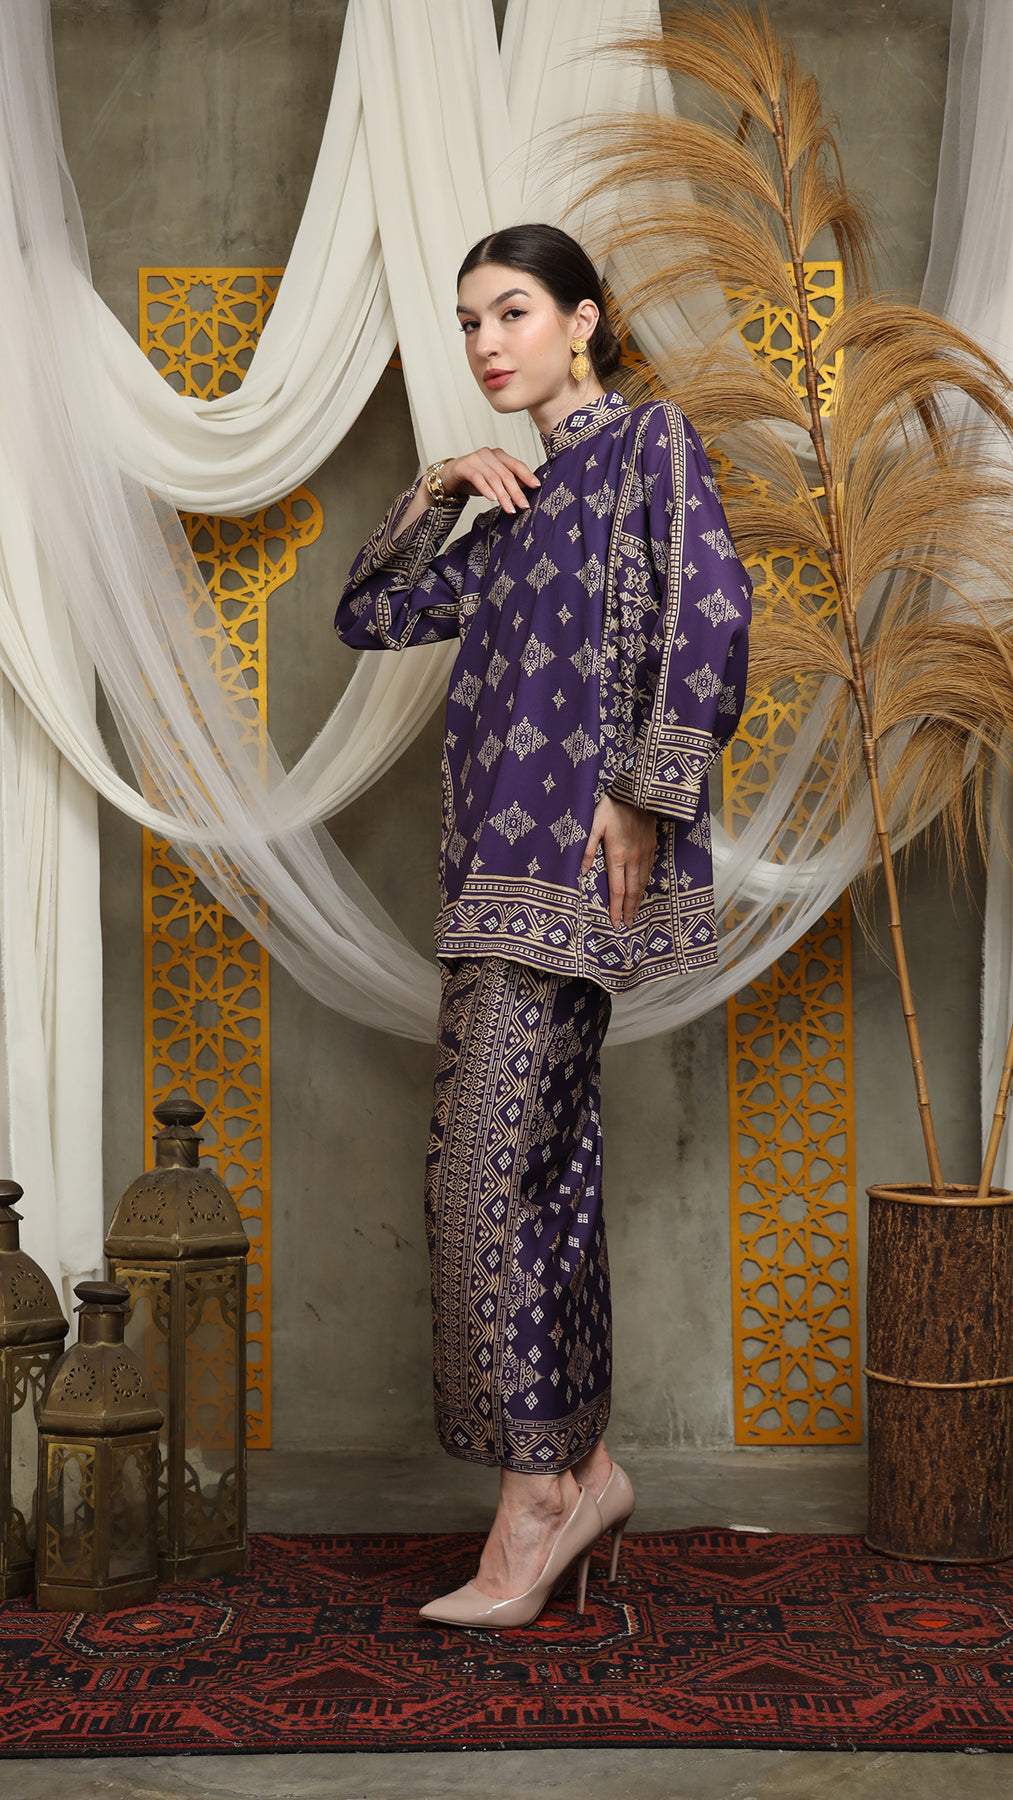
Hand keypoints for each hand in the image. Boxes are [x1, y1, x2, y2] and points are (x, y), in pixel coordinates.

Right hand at [442, 448, 539, 514]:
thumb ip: (509, 481)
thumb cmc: (474, 477)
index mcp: (500, 455)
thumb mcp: (494, 479)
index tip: (536, 486)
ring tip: (510, 509)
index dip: (527, 475)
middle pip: (507, 474)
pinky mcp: (465, 467)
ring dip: (503, 496)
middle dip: (516, 491)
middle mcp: (489, 454)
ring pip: (494, 478)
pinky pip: (478, 478)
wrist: (449, 475)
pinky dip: (486, 489)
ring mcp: (476, 459)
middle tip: (524, 505)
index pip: (517, 465)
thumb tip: (527, 489)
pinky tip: (492, 499)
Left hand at [580, 795, 657, 927]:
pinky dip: (645, 884)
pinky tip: (643, 890)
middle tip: (628, 925)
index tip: (616, 923)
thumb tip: (581, 872)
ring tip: (636, 913)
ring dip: (639, 900)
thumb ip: (587, 849)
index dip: (616, 908)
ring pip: (642, 882)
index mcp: (617, 855)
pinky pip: (649, 870)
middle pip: (632, 891)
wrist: (638, 792)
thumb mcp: (593, 825)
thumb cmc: (612, 806)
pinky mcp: (651, 845)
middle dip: (630, 910)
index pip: (617, 889)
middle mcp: (633, 858)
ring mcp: (645, 852)